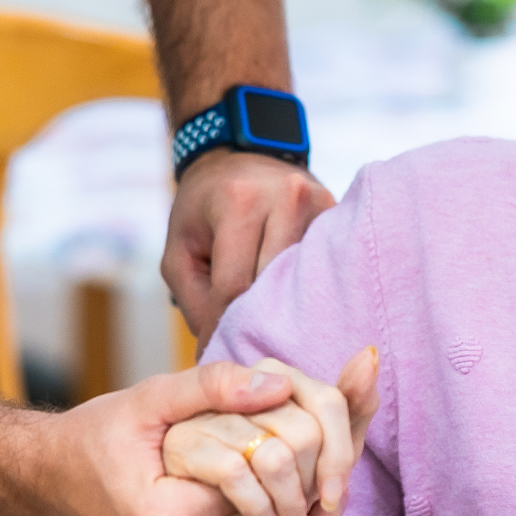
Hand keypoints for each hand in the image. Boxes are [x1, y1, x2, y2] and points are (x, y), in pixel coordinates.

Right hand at [27, 351, 376, 515]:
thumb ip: (214, 386)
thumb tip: (279, 384)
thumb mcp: (149, 397)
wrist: (41, 485)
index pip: (258, 486)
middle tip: (319, 455)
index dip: (289, 454)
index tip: (304, 428)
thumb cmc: (94, 435)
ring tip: (304, 484)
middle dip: (296, 487)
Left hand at [162, 150, 334, 344]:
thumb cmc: (201, 209)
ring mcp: (320, 204)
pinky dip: (306, 293)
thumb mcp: (179, 253)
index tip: (218, 359)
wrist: (236, 156)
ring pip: (304, 282)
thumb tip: (221, 354)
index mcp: (241, 202)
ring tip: (271, 338)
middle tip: (247, 357)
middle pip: (276, 285)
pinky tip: (294, 312)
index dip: (225, 329)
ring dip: (286, 313)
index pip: (236, 285)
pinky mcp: (337, 215)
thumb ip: (197, 303)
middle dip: (257, 324)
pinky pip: (321, 268)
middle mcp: (287, 197)